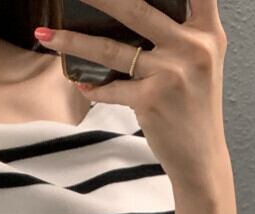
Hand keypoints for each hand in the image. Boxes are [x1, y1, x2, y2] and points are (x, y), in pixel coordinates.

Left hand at [34, 0, 230, 187]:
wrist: (200, 158)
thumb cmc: (194, 108)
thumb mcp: (202, 62)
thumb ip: (181, 33)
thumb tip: (131, 11)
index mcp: (208, 32)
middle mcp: (193, 47)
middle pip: (136, 8)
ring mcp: (171, 73)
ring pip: (111, 50)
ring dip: (73, 41)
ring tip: (46, 36)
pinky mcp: (151, 100)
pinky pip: (111, 88)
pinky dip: (93, 88)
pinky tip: (81, 84)